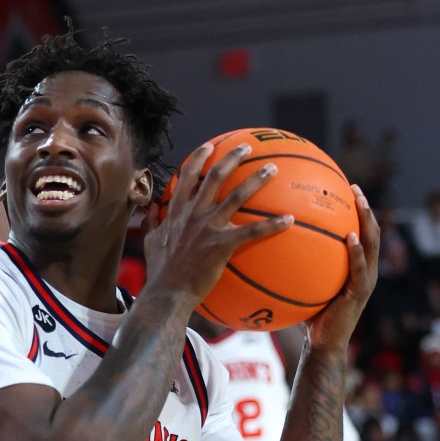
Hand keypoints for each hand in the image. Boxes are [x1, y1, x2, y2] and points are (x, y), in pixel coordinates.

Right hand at [143, 142, 291, 305]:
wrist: (167, 293)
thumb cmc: (160, 271)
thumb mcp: (150, 242)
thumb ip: (154, 222)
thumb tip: (153, 208)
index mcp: (176, 211)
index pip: (186, 176)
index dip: (198, 158)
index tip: (210, 147)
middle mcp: (193, 213)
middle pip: (214, 176)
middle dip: (232, 157)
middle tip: (247, 147)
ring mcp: (208, 227)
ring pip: (237, 195)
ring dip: (257, 179)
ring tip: (273, 168)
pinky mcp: (222, 244)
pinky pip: (252, 230)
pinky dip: (272, 224)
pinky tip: (289, 220)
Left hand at [304, 184, 379, 350]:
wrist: (323, 343)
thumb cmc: (310, 315)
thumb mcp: (303, 284)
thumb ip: (296, 266)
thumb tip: (269, 244)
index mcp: (355, 266)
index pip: (359, 231)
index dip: (356, 210)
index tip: (346, 188)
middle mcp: (365, 270)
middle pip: (371, 232)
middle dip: (365, 208)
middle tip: (354, 188)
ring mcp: (366, 280)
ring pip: (372, 245)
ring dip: (367, 223)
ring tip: (360, 204)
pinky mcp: (360, 293)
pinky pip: (360, 268)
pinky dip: (357, 252)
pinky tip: (351, 237)